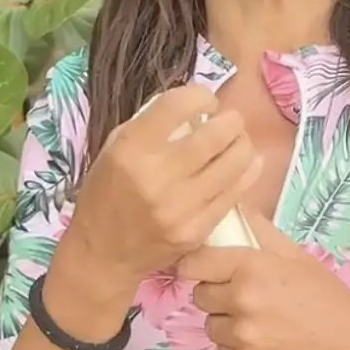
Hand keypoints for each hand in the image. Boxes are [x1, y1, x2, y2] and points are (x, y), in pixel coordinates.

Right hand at [62, 84, 262, 296]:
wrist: (102, 254)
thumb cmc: (106, 192)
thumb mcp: (116, 146)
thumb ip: (154, 123)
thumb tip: (198, 106)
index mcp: (132, 148)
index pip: (179, 105)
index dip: (201, 96)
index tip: (205, 102)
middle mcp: (157, 176)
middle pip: (218, 133)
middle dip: (231, 120)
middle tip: (228, 121)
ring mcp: (180, 207)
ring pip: (235, 161)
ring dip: (242, 144)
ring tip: (236, 141)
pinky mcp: (197, 230)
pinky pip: (236, 192)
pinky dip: (247, 171)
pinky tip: (246, 163)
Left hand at [176, 210, 349, 349]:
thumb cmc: (325, 294)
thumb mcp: (295, 254)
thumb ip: (258, 230)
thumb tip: (233, 206)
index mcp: (251, 268)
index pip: (195, 263)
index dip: (195, 263)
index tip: (202, 265)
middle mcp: (242, 302)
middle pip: (200, 294)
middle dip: (216, 292)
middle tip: (244, 293)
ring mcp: (242, 338)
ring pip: (211, 324)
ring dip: (226, 320)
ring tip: (258, 319)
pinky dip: (238, 346)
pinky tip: (265, 341)